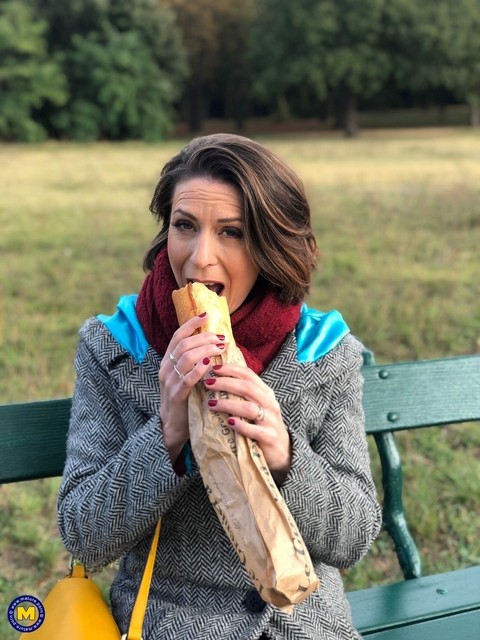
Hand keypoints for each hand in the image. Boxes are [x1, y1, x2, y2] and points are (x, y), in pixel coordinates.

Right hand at [159, 313, 226, 464]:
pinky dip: (198, 370)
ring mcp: (169, 382)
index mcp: (168, 360)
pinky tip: (209, 364)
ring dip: (205, 350)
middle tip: (222, 338)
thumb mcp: (187, 375)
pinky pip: (186, 379)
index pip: (178, 336)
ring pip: (185, 358)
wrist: (174, 426)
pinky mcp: (176, 396)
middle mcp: (166, 368)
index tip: (206, 315)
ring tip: (220, 347)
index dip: (191, 324)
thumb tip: (216, 341)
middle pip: (184, 344)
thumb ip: (196, 359)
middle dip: (204, 338)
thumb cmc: (186, 397)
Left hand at [204, 364, 291, 484]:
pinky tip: (229, 423)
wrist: (282, 451)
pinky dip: (240, 426)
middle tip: (207, 384)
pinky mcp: (269, 437)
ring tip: (211, 404)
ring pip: (248, 408)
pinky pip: (254, 430)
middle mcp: (270, 403)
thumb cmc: (263, 425)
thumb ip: (242, 394)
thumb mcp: (257, 406)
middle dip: (225, 383)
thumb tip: (217, 379)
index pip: (249, 374)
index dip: (231, 369)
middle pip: (247, 388)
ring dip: (228, 405)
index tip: (214, 369)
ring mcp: (271, 420)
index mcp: (266, 392)